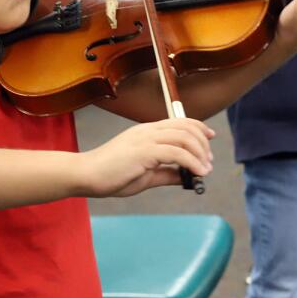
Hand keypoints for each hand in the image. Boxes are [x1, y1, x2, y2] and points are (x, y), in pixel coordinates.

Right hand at [77, 118, 214, 197]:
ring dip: (200, 153)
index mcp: (147, 131)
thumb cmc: (110, 175)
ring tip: (205, 170)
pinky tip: (197, 173)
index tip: (210, 138)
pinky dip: (192, 162)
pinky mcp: (144, 151)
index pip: (179, 121)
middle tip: (209, 162)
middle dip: (203, 144)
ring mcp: (145, 139)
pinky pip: (177, 153)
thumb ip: (166, 173)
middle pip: (186, 127)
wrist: (86, 175)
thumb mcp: (145, 175)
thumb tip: (185, 176)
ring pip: (184, 138)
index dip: (199, 127)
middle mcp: (148, 130)